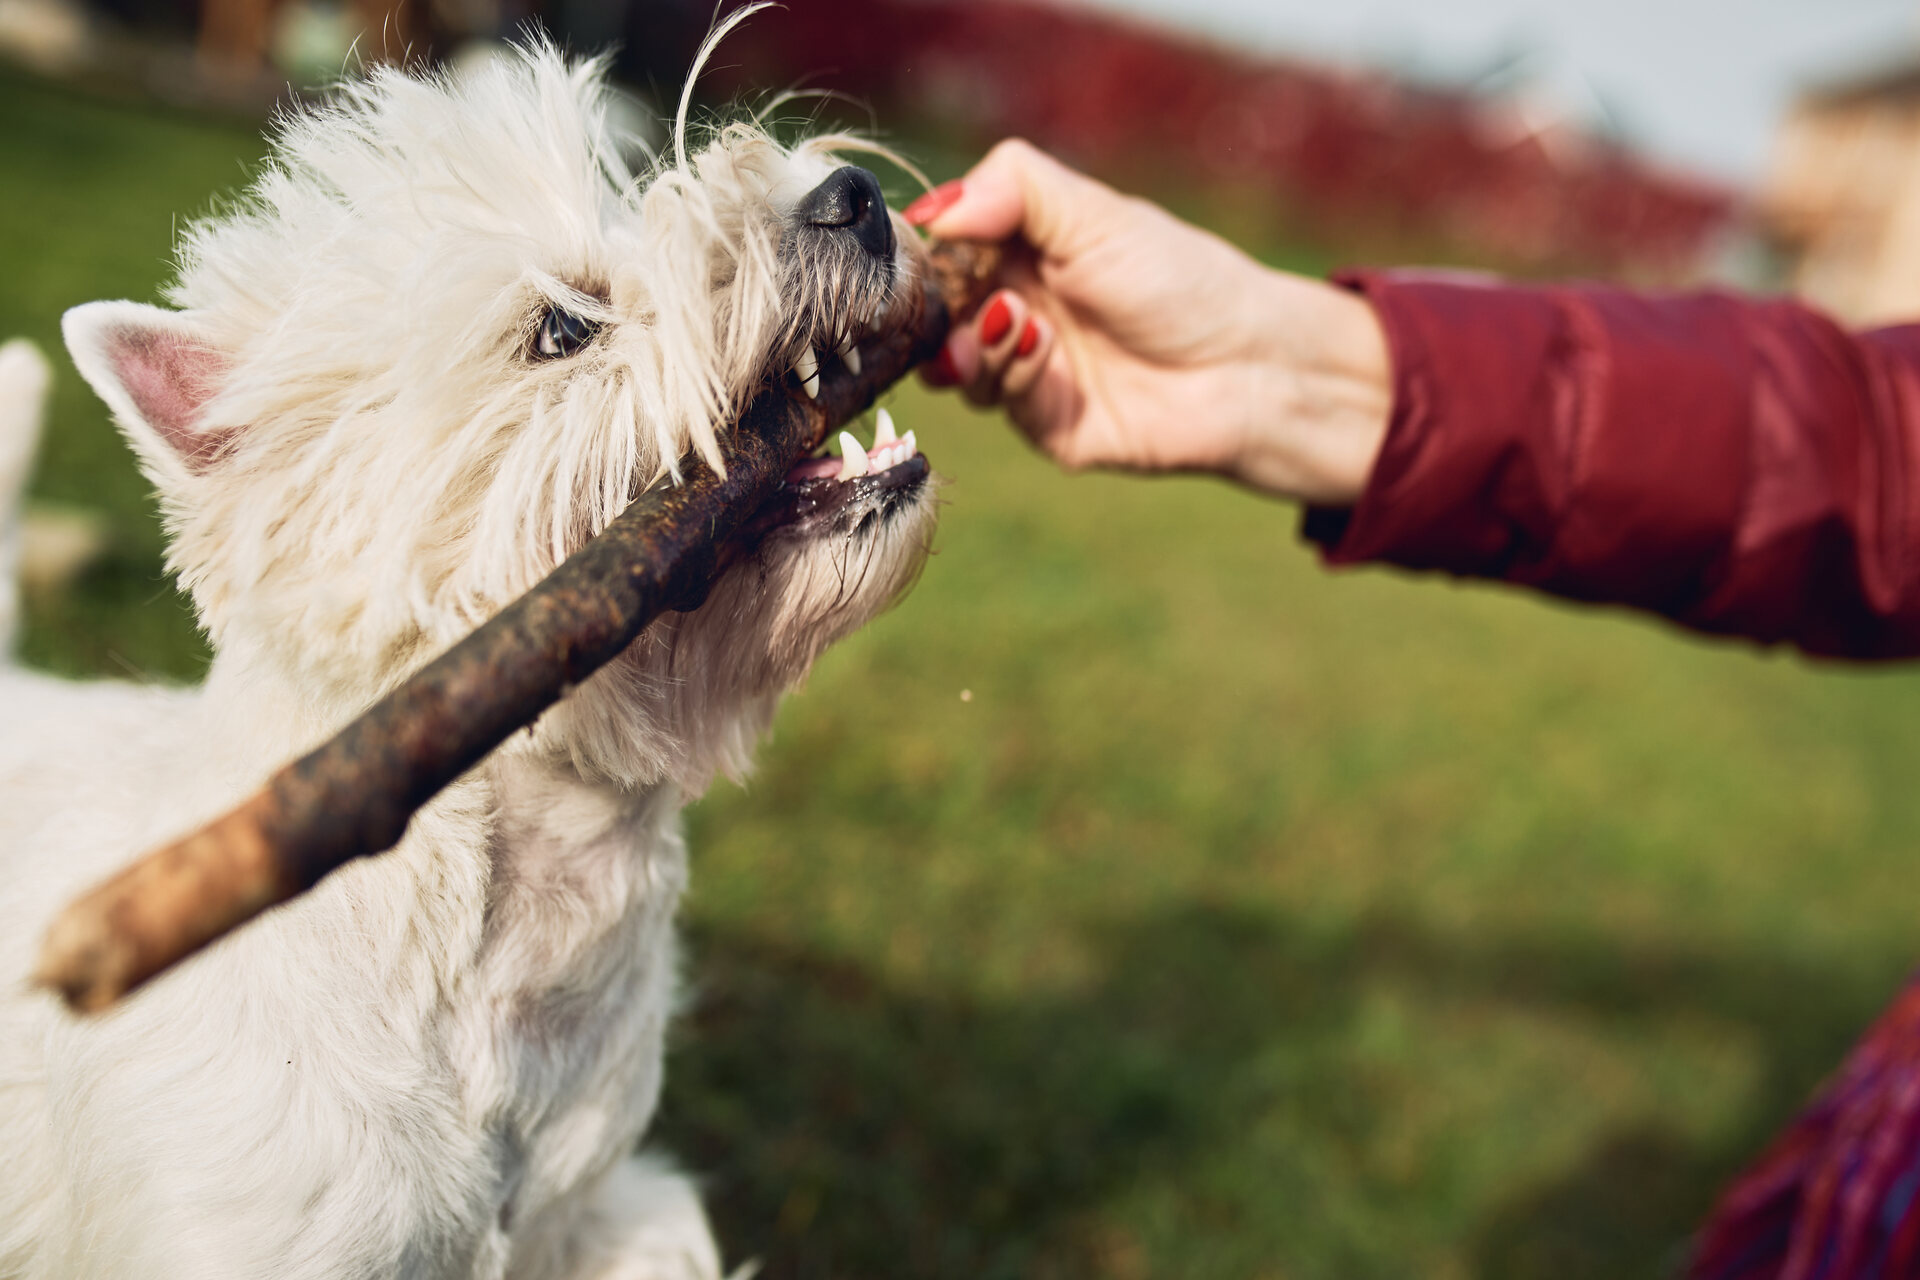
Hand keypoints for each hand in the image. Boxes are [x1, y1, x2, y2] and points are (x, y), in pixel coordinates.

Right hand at [909, 140, 1390, 504]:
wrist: (1250, 365)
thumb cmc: (1181, 279)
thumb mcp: (1091, 213)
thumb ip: (1010, 188)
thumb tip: (928, 208)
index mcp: (1021, 252)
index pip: (939, 250)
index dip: (920, 252)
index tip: (914, 248)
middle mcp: (1016, 310)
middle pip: (932, 315)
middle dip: (928, 309)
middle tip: (937, 301)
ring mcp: (1028, 372)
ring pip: (954, 365)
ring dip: (968, 341)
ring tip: (1009, 319)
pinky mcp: (1046, 426)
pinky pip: (1000, 403)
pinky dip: (1008, 370)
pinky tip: (1036, 343)